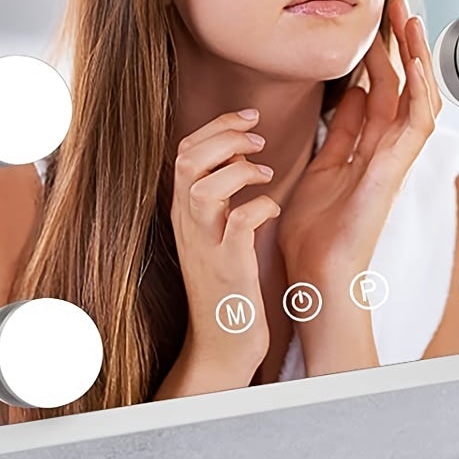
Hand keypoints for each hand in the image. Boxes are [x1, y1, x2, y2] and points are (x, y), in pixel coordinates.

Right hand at [154, 109, 277, 398]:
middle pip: (186, 160)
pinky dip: (258, 207)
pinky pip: (238, 225)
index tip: (249, 116)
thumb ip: (221, 194)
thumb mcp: (215, 233)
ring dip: (238, 169)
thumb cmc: (228, 285)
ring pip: (203, 187)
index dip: (216, 125)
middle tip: (258, 137)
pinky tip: (273, 209)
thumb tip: (241, 152)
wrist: (222, 343)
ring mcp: (206, 246)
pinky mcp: (228, 268)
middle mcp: (189, 224)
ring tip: (266, 171)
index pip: (184, 151)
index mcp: (186, 212)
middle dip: (224, 135)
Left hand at [276, 0, 442, 291]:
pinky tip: (416, 61)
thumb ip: (339, 133)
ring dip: (417, 58)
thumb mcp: (321, 167)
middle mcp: (387, 152)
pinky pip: (417, 124)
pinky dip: (421, 91)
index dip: (379, 57)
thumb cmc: (313, 234)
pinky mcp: (396, 171)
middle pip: (402, 87)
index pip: (381, 92)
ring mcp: (396, 161)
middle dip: (401, 45)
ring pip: (418, 98)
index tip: (373, 25)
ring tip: (410, 19)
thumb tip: (348, 93)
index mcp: (367, 150)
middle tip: (396, 5)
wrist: (315, 274)